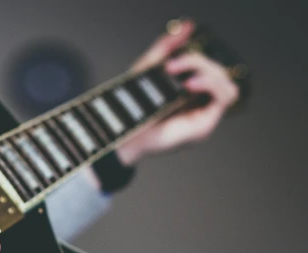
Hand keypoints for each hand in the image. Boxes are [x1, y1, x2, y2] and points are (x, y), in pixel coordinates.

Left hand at [117, 19, 239, 165]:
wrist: (121, 132)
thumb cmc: (132, 106)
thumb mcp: (149, 68)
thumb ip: (168, 47)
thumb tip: (189, 25)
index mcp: (188, 90)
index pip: (207, 66)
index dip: (195, 56)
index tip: (171, 57)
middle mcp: (198, 103)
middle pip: (218, 71)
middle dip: (196, 61)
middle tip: (171, 65)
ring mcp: (203, 115)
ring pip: (225, 81)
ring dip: (206, 70)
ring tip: (180, 76)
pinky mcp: (205, 126)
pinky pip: (227, 97)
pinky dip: (212, 84)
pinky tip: (190, 84)